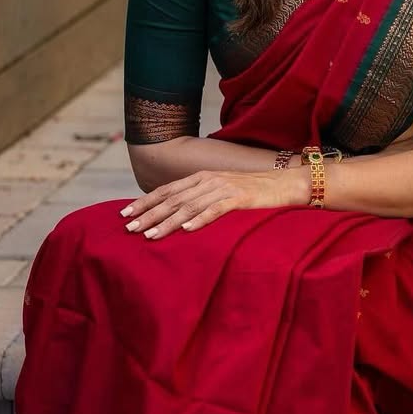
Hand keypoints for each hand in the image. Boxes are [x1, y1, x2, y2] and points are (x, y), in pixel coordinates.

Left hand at [119, 167, 305, 239]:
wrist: (286, 184)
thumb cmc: (253, 191)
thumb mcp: (222, 190)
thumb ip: (200, 197)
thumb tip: (176, 213)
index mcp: (202, 177)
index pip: (167, 190)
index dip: (145, 202)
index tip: (125, 214)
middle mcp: (209, 180)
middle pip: (173, 199)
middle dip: (149, 214)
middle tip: (129, 229)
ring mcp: (224, 188)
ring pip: (189, 206)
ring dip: (168, 222)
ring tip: (151, 236)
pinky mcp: (240, 198)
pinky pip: (216, 210)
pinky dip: (200, 219)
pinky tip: (186, 230)